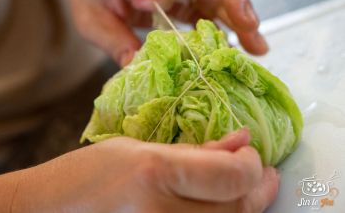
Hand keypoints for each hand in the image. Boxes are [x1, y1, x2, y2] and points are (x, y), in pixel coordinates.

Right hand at [8, 129, 278, 211]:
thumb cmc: (86, 175)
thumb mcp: (139, 148)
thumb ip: (193, 149)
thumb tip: (239, 140)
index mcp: (154, 174)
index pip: (233, 177)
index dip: (251, 163)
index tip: (250, 152)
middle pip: (239, 210)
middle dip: (257, 188)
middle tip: (259, 172)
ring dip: (245, 207)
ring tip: (243, 189)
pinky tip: (220, 206)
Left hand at [46, 0, 267, 65]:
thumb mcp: (92, 20)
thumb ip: (115, 41)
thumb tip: (140, 69)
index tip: (158, 11)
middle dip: (232, 5)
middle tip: (252, 30)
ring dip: (240, 21)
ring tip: (258, 48)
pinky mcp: (187, 0)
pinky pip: (212, 12)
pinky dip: (228, 30)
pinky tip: (241, 49)